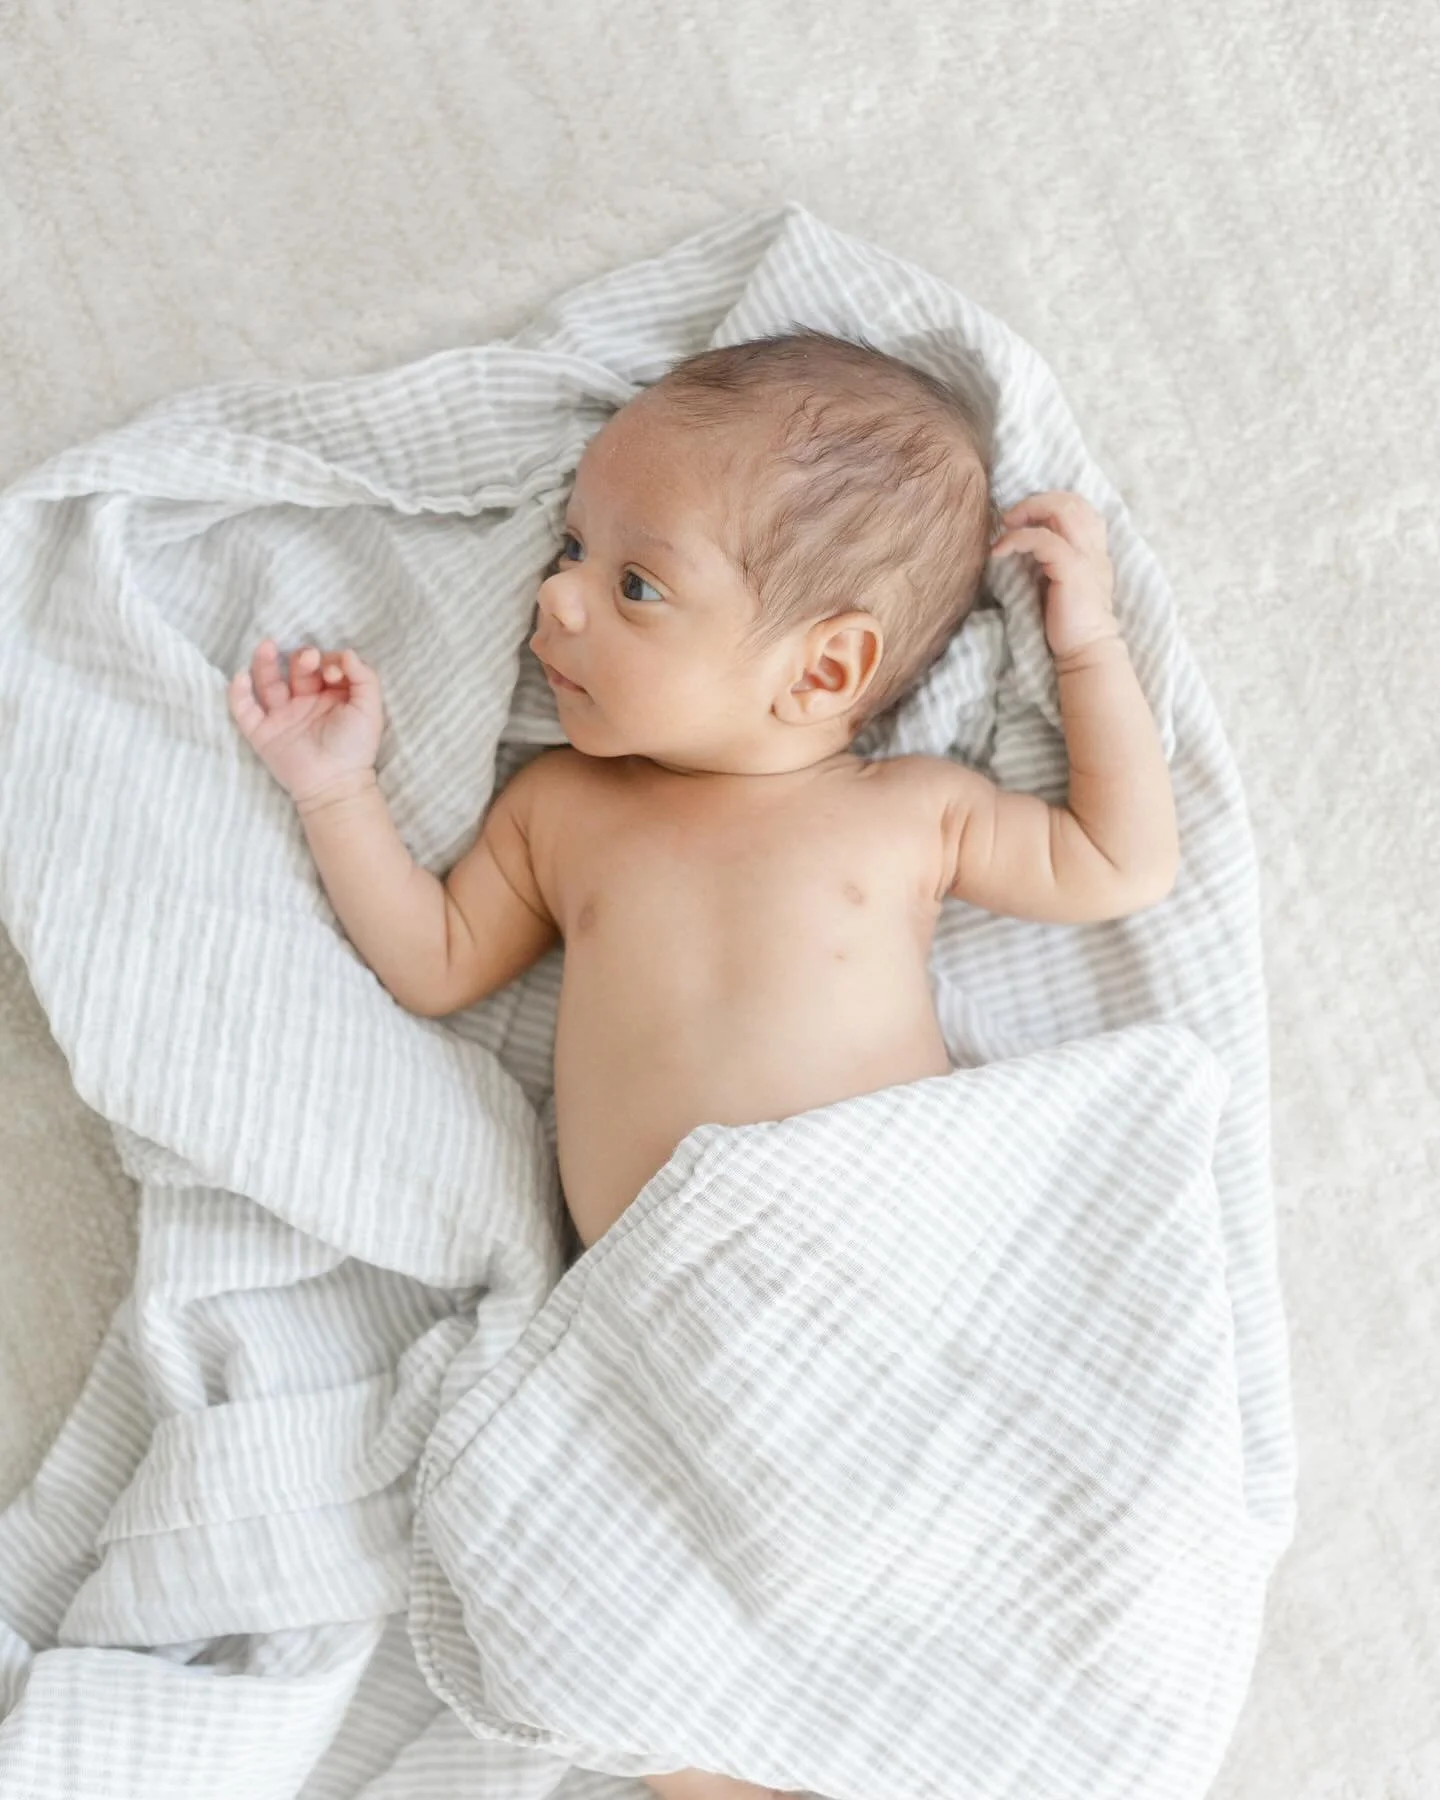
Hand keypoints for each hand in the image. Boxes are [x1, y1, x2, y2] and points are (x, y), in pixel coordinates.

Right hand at [228, 639, 384, 806]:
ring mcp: (282, 716)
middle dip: (301, 658)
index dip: (328, 662)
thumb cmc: (355, 746)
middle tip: (309, 658)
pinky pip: (244, 709)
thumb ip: (364, 677)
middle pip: (296, 670)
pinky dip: (238, 693)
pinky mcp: (262, 732)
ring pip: (268, 683)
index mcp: (331, 696)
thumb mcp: (370, 708)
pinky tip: (241, 676)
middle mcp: (305, 702)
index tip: (333, 674)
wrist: (334, 783)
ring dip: (265, 662)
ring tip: (267, 645)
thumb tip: (347, 652)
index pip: (324, 667)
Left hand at [989, 491, 1120, 662]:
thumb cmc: (1068, 623)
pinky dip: (1018, 539)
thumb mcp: (1058, 582)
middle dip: (1035, 502)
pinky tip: (999, 551)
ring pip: (1062, 510)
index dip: (1048, 503)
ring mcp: (1086, 557)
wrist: (1086, 651)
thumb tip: (1021, 543)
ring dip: (1028, 511)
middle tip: (1009, 519)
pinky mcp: (1072, 570)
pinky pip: (1044, 539)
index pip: (1078, 507)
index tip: (1021, 519)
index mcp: (1093, 549)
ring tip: (1005, 528)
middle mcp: (1094, 548)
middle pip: (1071, 501)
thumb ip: (1049, 559)